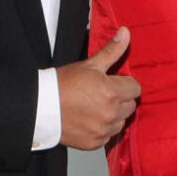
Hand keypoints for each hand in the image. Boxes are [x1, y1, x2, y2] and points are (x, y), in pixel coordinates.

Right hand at [56, 26, 139, 150]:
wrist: (40, 108)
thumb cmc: (62, 84)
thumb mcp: (88, 64)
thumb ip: (111, 51)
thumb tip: (125, 33)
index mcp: (112, 92)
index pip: (136, 88)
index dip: (124, 83)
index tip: (112, 82)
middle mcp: (110, 113)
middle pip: (131, 106)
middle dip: (121, 99)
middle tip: (102, 94)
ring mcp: (103, 130)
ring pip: (121, 122)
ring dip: (114, 116)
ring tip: (95, 108)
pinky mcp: (95, 142)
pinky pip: (109, 136)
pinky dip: (103, 129)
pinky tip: (89, 120)